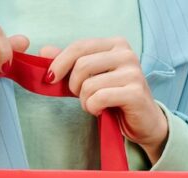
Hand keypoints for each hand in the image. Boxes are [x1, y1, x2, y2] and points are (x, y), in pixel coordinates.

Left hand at [42, 38, 168, 162]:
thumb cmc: (114, 97)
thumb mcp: (89, 77)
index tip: (50, 79)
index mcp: (115, 44)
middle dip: (74, 86)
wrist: (143, 121)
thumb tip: (44, 51)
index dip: (59, 63)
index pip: (79, 47)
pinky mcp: (135, 93)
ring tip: (94, 105)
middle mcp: (126, 54)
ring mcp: (133, 72)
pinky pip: (99, 98)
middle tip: (82, 97)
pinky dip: (93, 108)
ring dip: (84, 101)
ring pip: (89, 85)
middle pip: (82, 65)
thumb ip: (69, 63)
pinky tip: (101, 110)